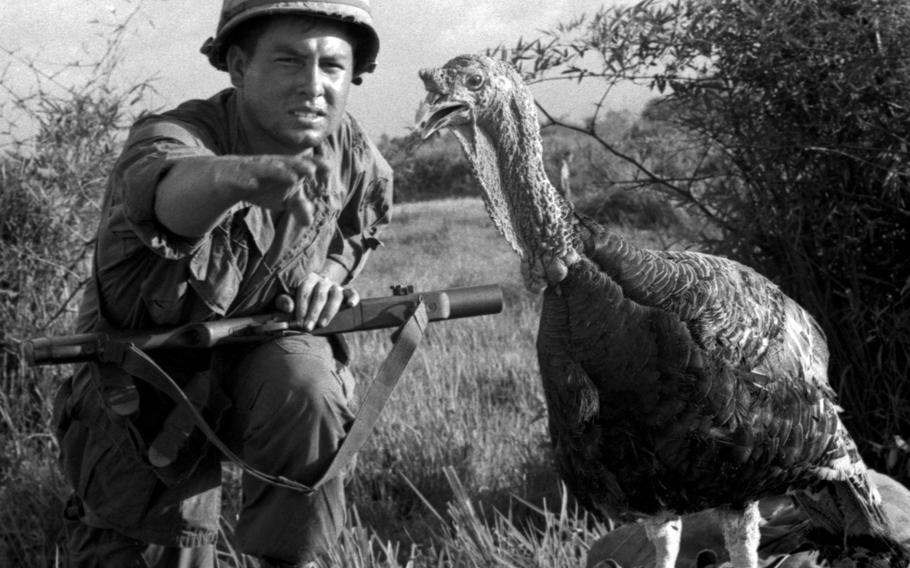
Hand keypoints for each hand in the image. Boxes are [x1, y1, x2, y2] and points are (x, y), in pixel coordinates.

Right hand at [215, 153, 329, 224]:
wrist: (225, 178)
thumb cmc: (261, 186)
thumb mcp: (281, 197)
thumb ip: (298, 206)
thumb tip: (310, 222)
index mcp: (284, 169)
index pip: (302, 165)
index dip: (315, 165)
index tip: (328, 171)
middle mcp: (269, 166)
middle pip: (286, 164)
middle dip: (299, 166)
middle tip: (312, 170)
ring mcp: (251, 170)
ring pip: (265, 169)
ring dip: (278, 172)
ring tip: (292, 178)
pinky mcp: (234, 177)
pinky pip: (240, 178)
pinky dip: (246, 181)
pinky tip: (253, 185)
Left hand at [275, 272, 359, 330]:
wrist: (321, 287)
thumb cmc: (302, 297)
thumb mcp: (290, 297)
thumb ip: (284, 301)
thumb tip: (288, 307)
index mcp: (308, 279)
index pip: (304, 291)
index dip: (301, 307)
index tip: (298, 321)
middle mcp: (323, 280)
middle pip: (319, 295)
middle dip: (313, 313)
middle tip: (307, 327)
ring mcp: (336, 285)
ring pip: (335, 295)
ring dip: (328, 311)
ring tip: (322, 324)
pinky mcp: (346, 291)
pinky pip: (352, 292)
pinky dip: (353, 298)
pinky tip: (350, 305)